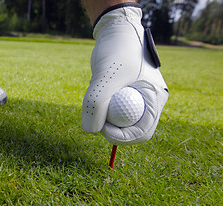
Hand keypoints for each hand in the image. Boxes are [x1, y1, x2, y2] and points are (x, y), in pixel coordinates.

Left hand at [81, 5, 168, 145]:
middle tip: (94, 115)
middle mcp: (148, 102)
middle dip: (110, 127)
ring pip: (117, 119)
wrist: (115, 30)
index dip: (120, 136)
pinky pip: (110, 108)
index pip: (141, 132)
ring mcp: (136, 98)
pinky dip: (100, 102)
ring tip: (99, 86)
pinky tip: (98, 83)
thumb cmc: (116, 50)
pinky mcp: (124, 94)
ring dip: (103, 111)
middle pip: (129, 129)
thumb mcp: (105, 77)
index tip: (101, 127)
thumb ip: (96, 104)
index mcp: (154, 99)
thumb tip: (90, 131)